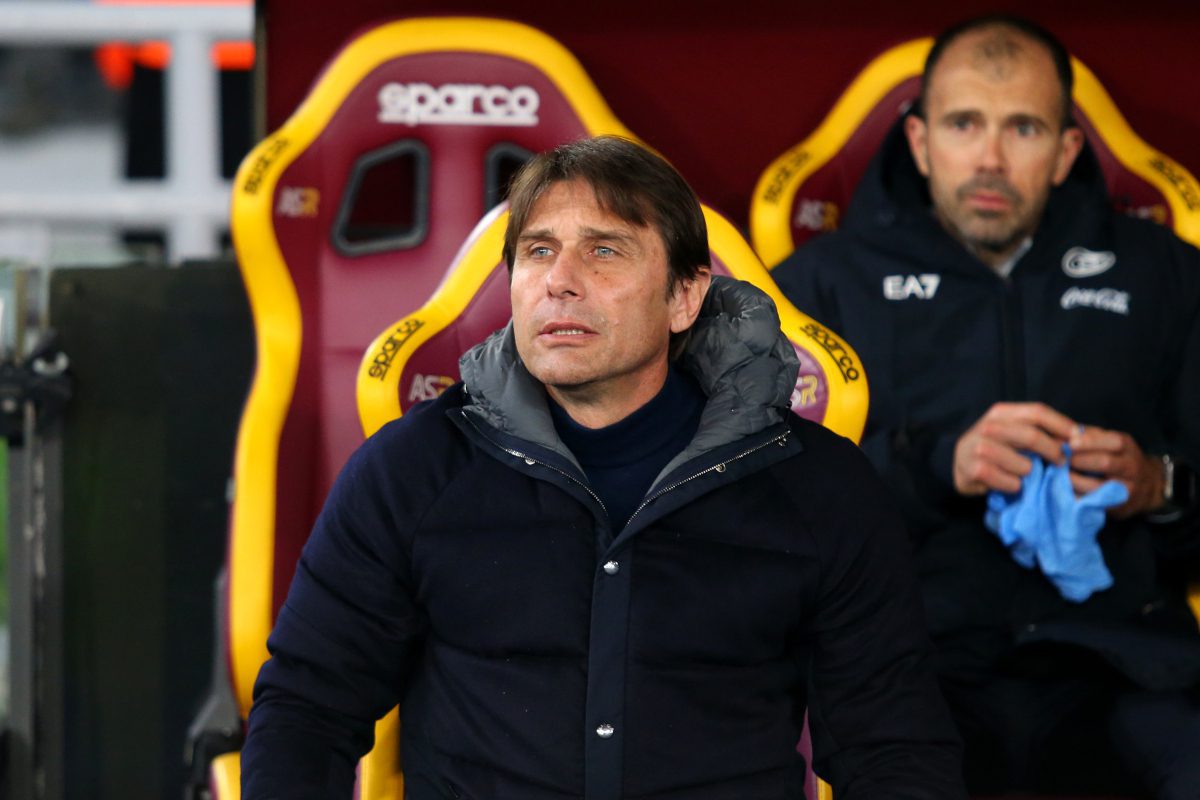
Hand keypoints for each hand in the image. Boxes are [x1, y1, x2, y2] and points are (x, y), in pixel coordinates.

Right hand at [953, 402, 1076, 494]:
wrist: (957, 464)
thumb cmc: (993, 447)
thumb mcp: (1010, 431)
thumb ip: (1037, 429)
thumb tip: (1077, 435)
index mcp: (1001, 412)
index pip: (1037, 412)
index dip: (1062, 425)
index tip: (1078, 439)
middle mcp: (989, 426)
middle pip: (1032, 436)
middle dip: (1053, 451)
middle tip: (1061, 463)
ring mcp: (980, 448)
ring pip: (1023, 464)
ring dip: (1031, 473)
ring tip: (1027, 475)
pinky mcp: (976, 469)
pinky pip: (1011, 481)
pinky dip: (1016, 486)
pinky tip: (1012, 484)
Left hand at [1067, 426, 1163, 517]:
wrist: (1147, 486)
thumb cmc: (1120, 458)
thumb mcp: (1111, 441)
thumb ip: (1089, 435)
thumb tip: (1063, 431)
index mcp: (1127, 447)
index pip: (1113, 442)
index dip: (1089, 442)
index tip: (1069, 443)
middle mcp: (1131, 467)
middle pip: (1105, 462)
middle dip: (1079, 460)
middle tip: (1060, 460)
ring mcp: (1126, 488)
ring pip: (1098, 485)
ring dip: (1074, 479)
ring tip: (1060, 474)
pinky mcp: (1118, 506)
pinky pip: (1094, 501)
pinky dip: (1077, 495)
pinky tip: (1066, 490)